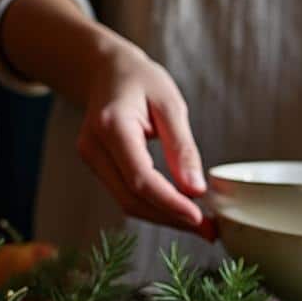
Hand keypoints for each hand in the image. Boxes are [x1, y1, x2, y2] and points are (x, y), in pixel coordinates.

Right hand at [75, 43, 211, 237]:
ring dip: (165, 218)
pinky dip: (155, 206)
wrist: (105, 69)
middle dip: (172, 218)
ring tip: (202, 225)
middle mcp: (93, 147)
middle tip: (210, 231)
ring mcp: (91, 159)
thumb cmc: (141, 80)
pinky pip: (126, 194)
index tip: (200, 217)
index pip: (140, 178)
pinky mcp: (98, 166)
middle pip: (132, 198)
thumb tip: (196, 189)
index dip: (170, 203)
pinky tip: (181, 210)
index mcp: (111, 126)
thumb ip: (182, 147)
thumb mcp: (170, 104)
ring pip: (127, 202)